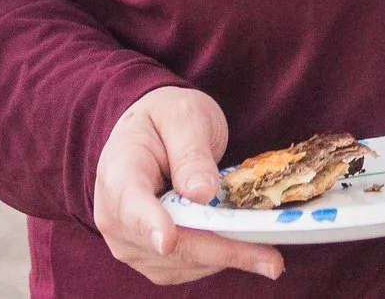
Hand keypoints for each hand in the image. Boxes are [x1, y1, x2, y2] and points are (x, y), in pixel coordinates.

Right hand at [93, 85, 281, 283]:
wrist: (152, 132)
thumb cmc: (166, 118)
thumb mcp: (183, 116)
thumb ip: (191, 152)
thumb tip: (202, 193)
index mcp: (118, 173)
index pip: (129, 205)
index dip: (149, 225)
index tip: (168, 241)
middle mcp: (116, 217)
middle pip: (164, 244)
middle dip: (216, 252)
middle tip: (269, 261)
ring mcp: (132, 242)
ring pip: (178, 263)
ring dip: (224, 260)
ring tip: (269, 258)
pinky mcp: (151, 257)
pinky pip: (185, 267)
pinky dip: (218, 260)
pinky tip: (249, 251)